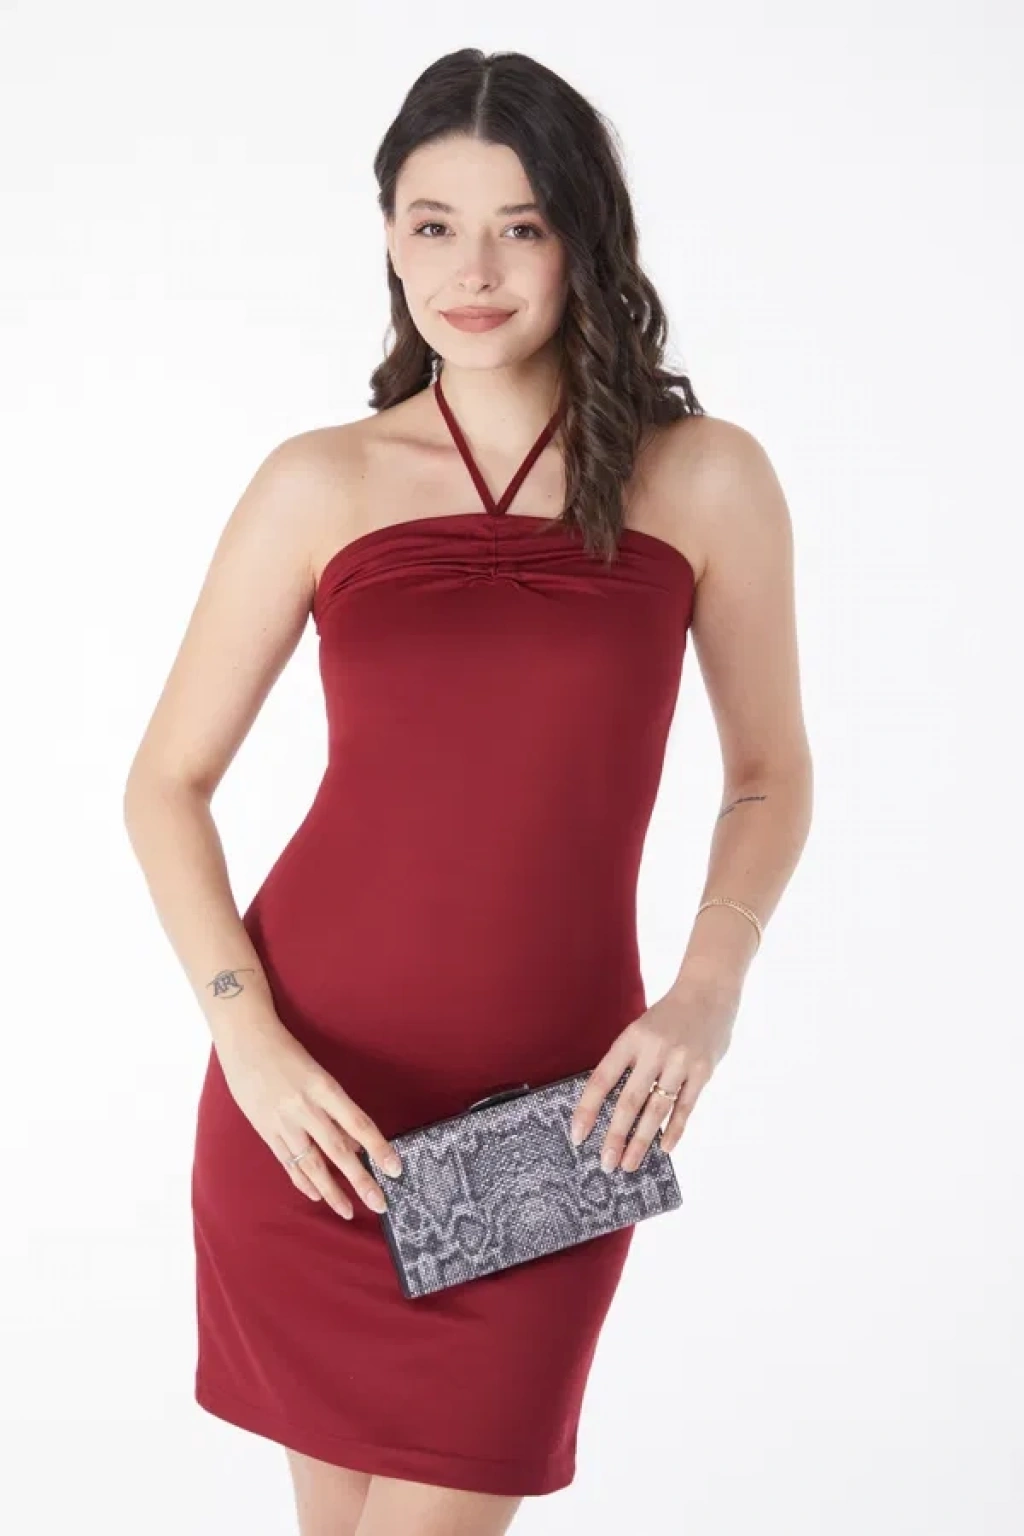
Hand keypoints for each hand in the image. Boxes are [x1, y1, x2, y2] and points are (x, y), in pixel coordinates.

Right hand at [214, 1017, 402, 1218]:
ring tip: (348, 1210)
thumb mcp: (318, 1075)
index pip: (359, 1124)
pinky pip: (288, 1163)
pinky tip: (316, 1195)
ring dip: (332, 1191)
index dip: (379, 1149)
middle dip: (361, 1180)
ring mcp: (284, 1122)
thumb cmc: (287, 1053)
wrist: (246, 1041)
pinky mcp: (266, 1131)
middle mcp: (306, 1108)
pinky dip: (303, 1181)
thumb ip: (336, 1110)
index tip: (395, 1169)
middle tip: (379, 1204)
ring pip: (312, 1164)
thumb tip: (356, 1144)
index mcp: (325, 1088)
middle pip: (339, 1150)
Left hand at [569, 971, 740, 1170]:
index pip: (602, 1079)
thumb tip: (608, 1105)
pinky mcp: (703, 1071)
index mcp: (631, 1039)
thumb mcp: (640, 1030)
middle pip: (629, 1101)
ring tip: (629, 1164)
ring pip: (656, 1109)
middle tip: (606, 1163)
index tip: (578, 1136)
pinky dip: (674, 1129)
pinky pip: (685, 1107)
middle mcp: (654, 1050)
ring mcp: (681, 1061)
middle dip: (615, 1136)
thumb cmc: (668, 1016)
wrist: (709, 991)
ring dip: (641, 1140)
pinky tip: (664, 1148)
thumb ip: (627, 1062)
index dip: (587, 1109)